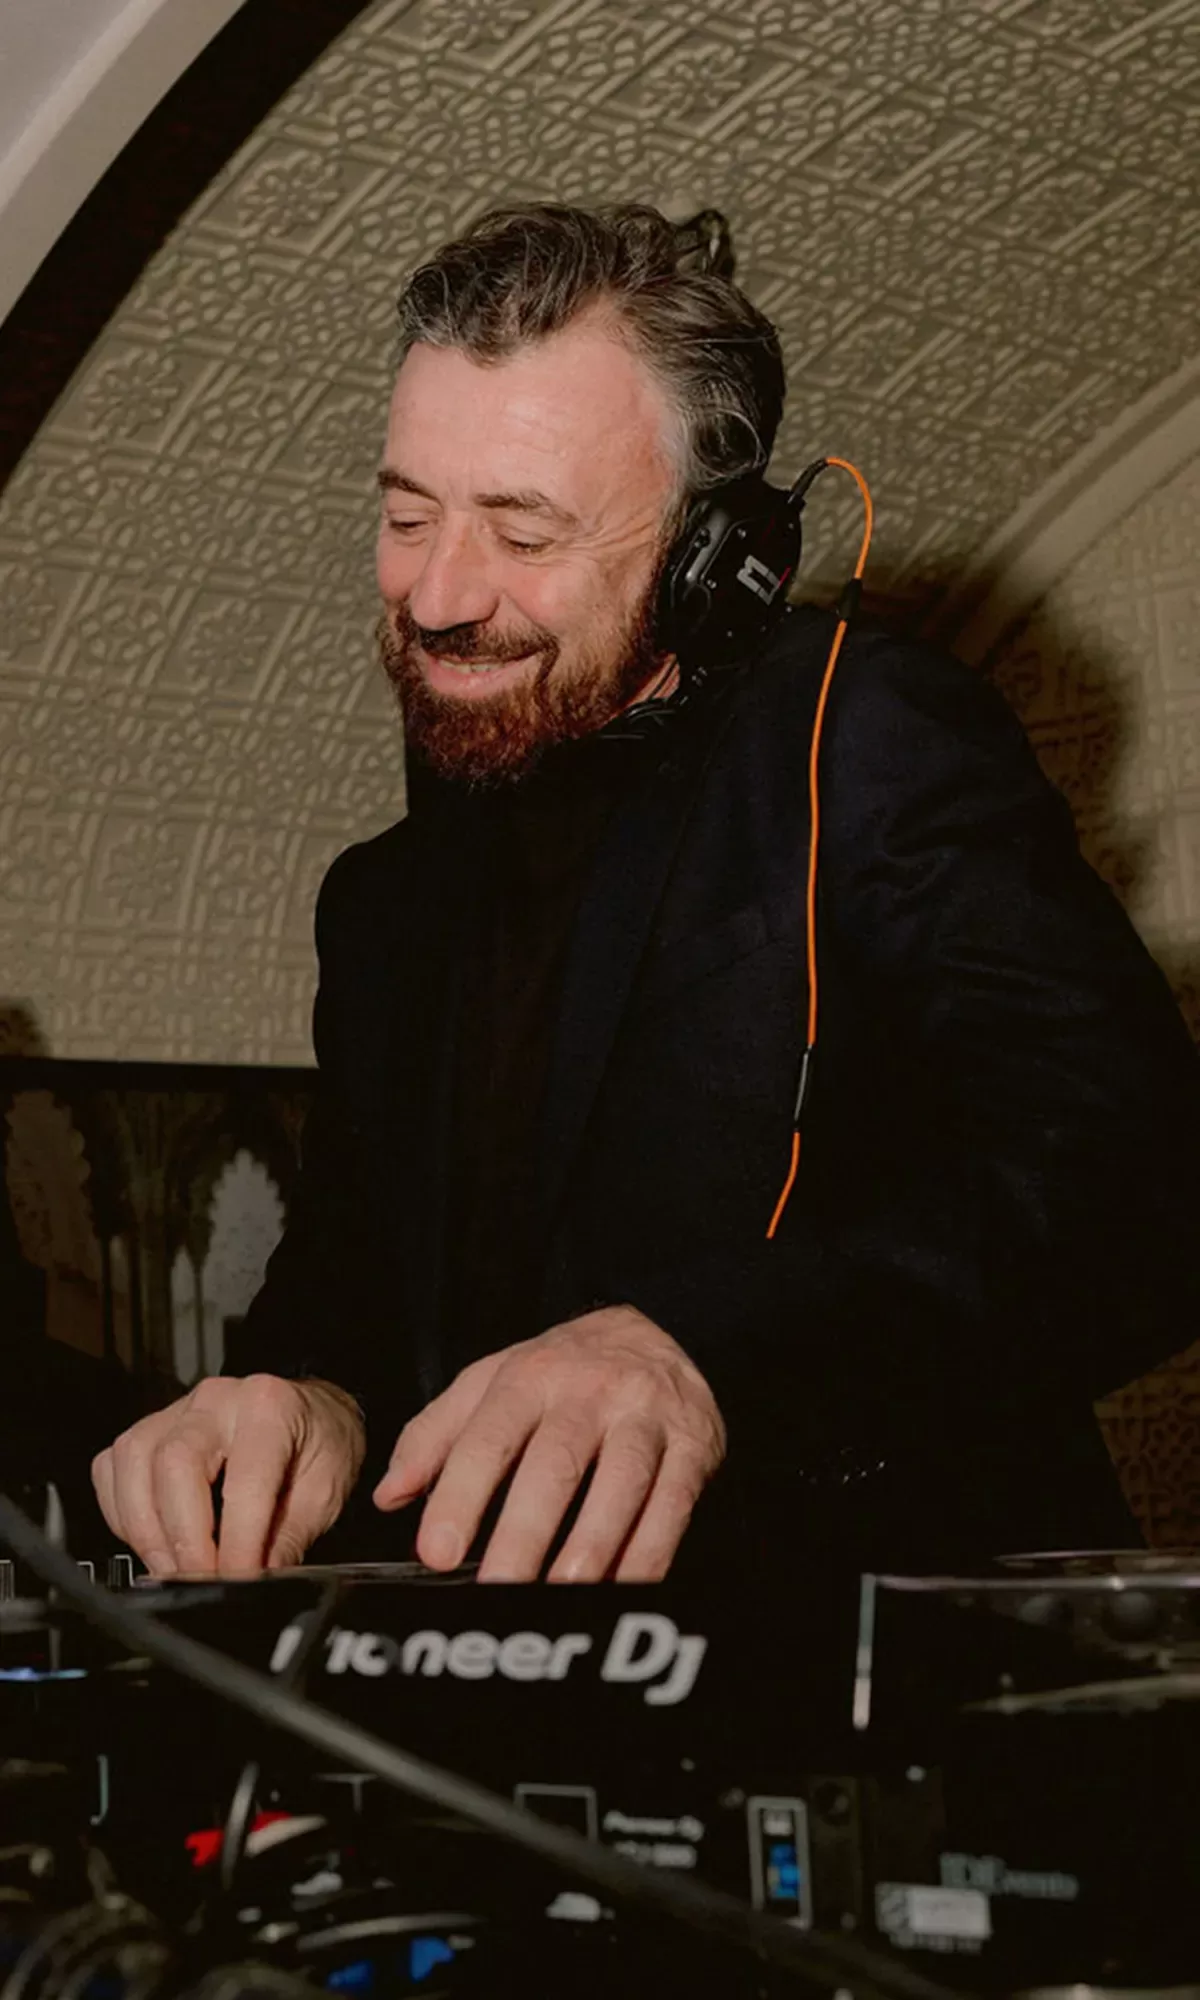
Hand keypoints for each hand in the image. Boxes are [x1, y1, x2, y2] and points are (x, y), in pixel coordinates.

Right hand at [91, 1375, 364, 1576]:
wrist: (311, 1413)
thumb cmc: (319, 1445)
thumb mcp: (326, 1491)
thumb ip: (290, 1537)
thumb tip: (256, 1585)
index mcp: (270, 1406)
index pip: (245, 1478)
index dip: (237, 1538)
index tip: (238, 1580)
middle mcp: (217, 1398)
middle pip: (174, 1462)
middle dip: (183, 1536)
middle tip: (202, 1581)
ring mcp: (176, 1409)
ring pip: (133, 1461)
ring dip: (146, 1529)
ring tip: (175, 1571)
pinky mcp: (149, 1428)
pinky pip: (112, 1468)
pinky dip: (123, 1515)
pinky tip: (152, 1542)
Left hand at [373, 1305, 724, 1581]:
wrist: (658, 1326)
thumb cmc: (563, 1370)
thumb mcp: (491, 1382)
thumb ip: (435, 1436)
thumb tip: (390, 1496)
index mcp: (529, 1378)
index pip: (488, 1439)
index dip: (460, 1496)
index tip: (436, 1551)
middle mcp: (589, 1392)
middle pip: (555, 1465)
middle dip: (523, 1533)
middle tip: (496, 1588)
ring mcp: (645, 1416)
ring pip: (621, 1482)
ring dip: (592, 1543)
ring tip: (562, 1593)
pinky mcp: (692, 1444)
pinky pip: (673, 1502)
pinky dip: (650, 1550)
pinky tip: (625, 1586)